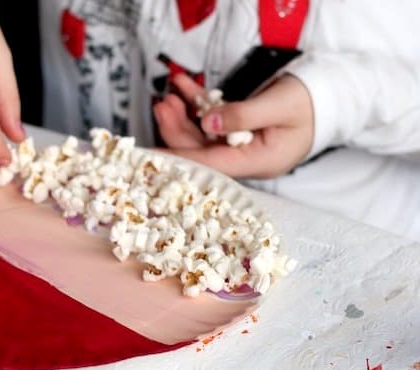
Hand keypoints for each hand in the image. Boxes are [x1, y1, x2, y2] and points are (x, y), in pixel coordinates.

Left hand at [153, 73, 313, 178]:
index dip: (178, 161)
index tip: (151, 159)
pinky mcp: (238, 131)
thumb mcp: (280, 106)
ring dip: (184, 115)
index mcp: (256, 162)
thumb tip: (208, 123)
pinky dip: (198, 104)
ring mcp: (240, 146)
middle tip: (162, 105)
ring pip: (202, 136)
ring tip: (170, 93)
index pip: (208, 167)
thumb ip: (243, 115)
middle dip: (177, 129)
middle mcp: (244, 159)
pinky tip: (185, 88)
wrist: (331, 97)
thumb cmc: (312, 103)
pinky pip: (212, 121)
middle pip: (200, 151)